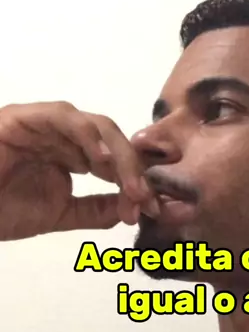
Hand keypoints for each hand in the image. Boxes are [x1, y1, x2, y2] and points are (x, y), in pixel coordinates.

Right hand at [0, 101, 157, 240]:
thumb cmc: (0, 210)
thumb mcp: (58, 214)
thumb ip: (93, 210)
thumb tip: (129, 209)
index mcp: (70, 154)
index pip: (115, 159)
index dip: (137, 180)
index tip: (151, 208)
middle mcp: (61, 135)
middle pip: (112, 139)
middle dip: (134, 169)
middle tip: (146, 199)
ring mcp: (43, 124)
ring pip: (95, 125)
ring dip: (117, 155)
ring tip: (131, 184)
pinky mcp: (23, 117)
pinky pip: (62, 117)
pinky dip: (85, 135)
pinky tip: (100, 161)